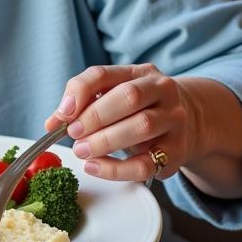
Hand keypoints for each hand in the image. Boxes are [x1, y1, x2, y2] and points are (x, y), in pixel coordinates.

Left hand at [44, 63, 187, 181]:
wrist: (189, 121)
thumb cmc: (139, 108)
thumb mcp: (114, 96)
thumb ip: (83, 104)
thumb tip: (52, 123)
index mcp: (139, 72)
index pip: (103, 74)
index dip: (79, 92)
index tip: (63, 114)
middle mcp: (162, 91)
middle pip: (128, 97)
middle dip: (95, 117)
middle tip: (73, 134)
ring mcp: (174, 120)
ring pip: (141, 126)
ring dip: (104, 141)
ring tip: (82, 151)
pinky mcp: (177, 151)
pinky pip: (147, 164)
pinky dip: (116, 169)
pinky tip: (96, 167)